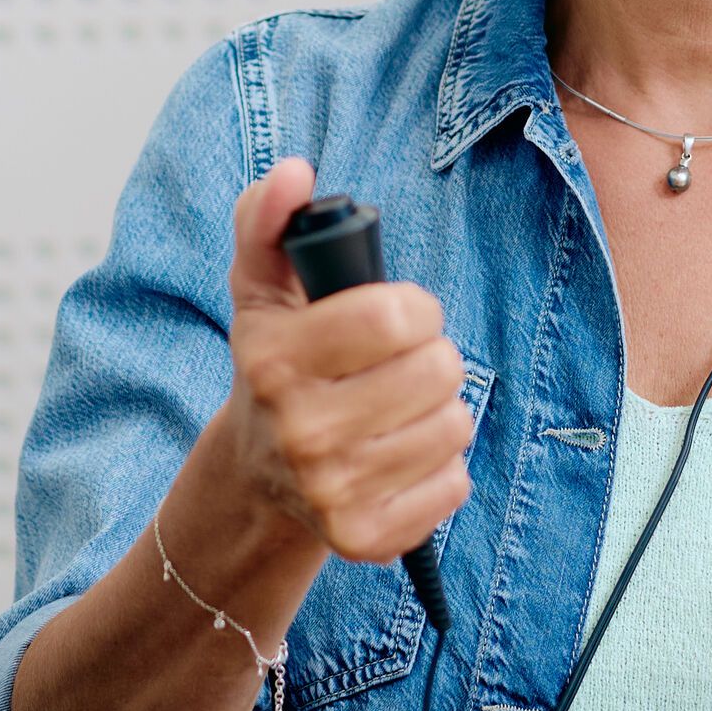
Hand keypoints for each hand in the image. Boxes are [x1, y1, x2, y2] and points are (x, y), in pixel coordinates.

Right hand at [223, 160, 472, 566]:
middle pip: (439, 370)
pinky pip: (455, 484)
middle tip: (395, 367)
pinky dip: (440, 467)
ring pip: (454, 425)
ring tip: (398, 410)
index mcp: (275, 360)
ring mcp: (332, 491)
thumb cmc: (277, 362)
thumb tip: (293, 172)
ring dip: (438, 410)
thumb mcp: (261, 287)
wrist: (256, 474)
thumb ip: (271, 218)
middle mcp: (300, 431)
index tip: (393, 316)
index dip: (412, 307)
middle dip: (430, 357)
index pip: (396, 315)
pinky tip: (400, 456)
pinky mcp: (364, 538)